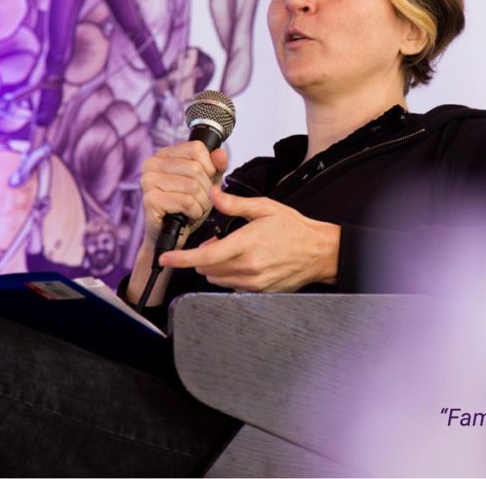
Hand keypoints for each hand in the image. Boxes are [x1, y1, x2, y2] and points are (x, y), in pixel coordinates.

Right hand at [140, 143, 227, 249]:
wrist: (171, 237)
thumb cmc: (186, 208)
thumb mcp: (207, 183)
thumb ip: (216, 166)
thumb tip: (221, 153)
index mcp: (163, 155)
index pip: (196, 148)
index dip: (209, 167)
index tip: (204, 182)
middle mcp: (151, 164)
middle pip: (196, 168)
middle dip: (206, 190)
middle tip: (198, 201)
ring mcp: (148, 181)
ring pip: (193, 186)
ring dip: (201, 203)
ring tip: (193, 209)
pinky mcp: (150, 200)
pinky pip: (187, 202)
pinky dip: (194, 212)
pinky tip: (186, 216)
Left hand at [160, 186, 340, 292]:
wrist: (320, 252)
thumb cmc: (295, 229)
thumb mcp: (265, 208)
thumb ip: (234, 204)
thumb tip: (212, 194)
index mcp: (246, 244)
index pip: (205, 256)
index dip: (181, 259)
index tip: (165, 259)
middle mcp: (248, 267)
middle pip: (207, 268)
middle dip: (202, 255)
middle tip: (216, 240)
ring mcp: (253, 282)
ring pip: (217, 278)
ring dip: (215, 266)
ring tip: (232, 250)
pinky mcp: (259, 291)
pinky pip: (232, 286)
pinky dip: (229, 274)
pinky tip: (243, 261)